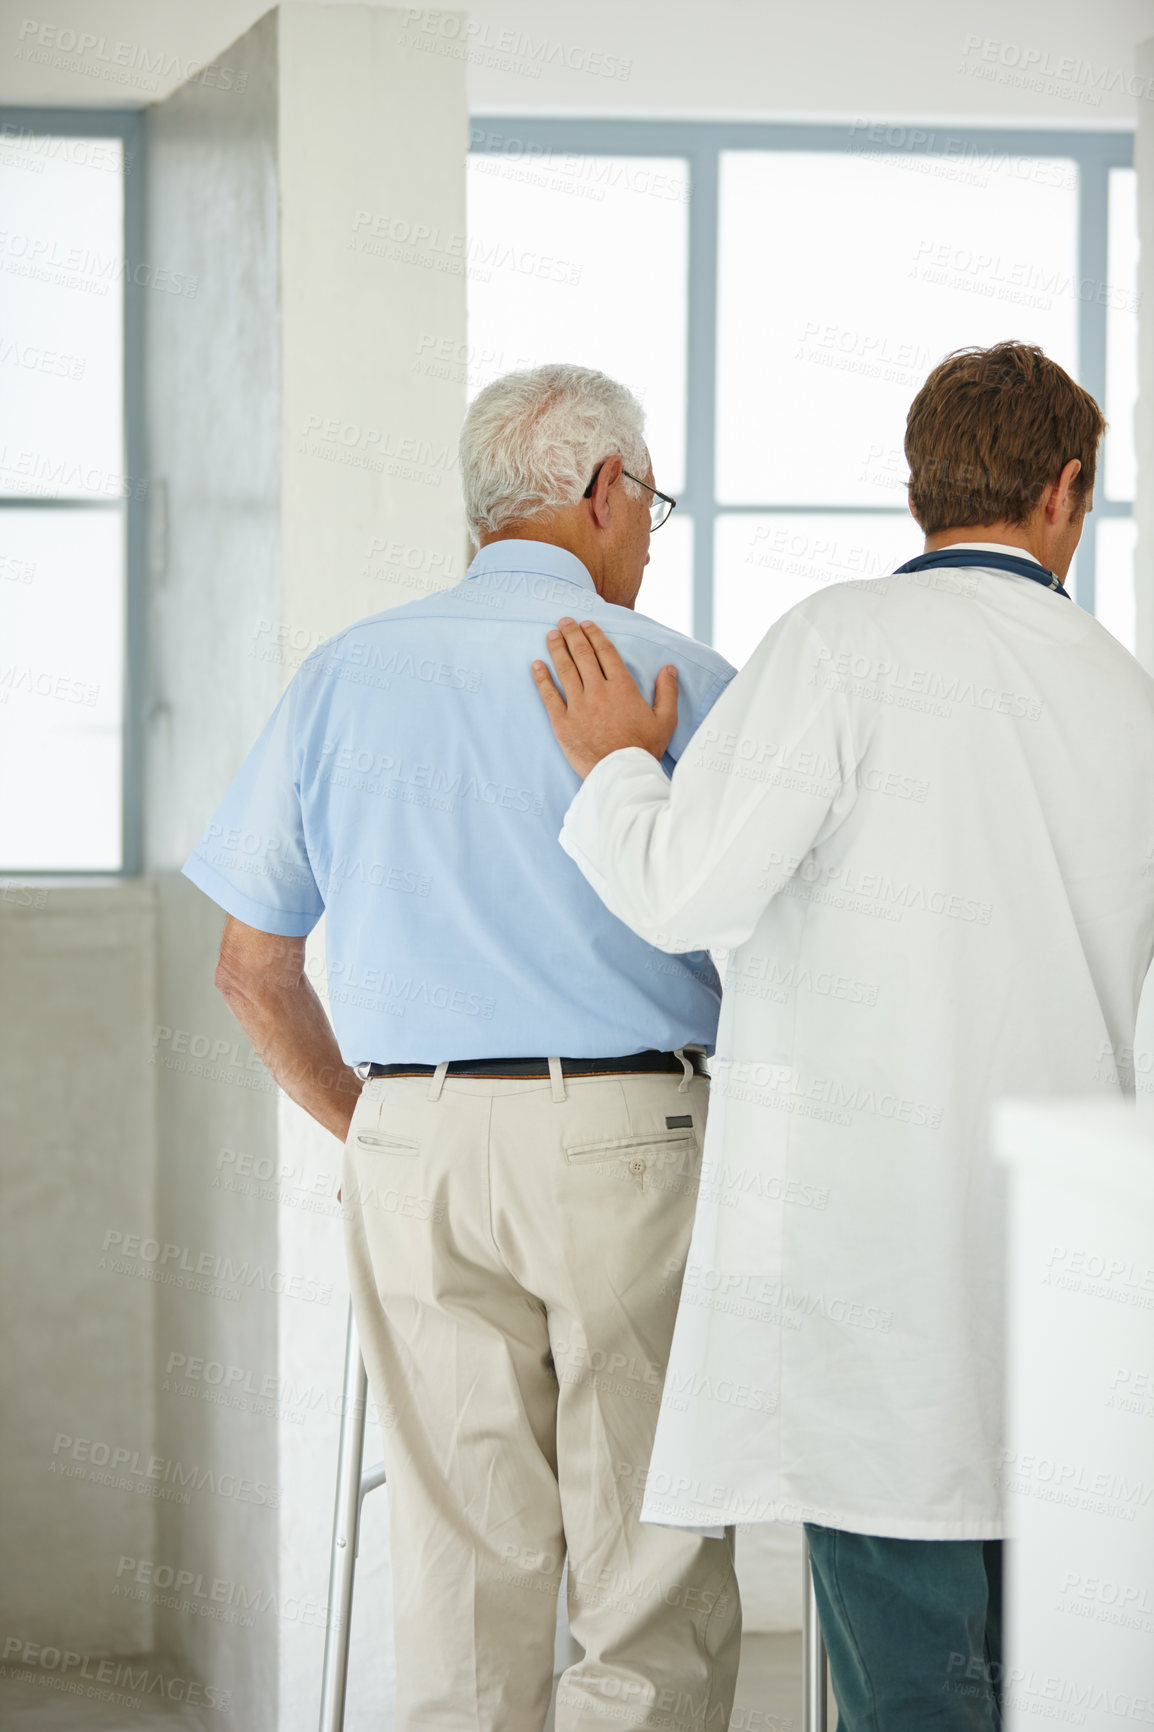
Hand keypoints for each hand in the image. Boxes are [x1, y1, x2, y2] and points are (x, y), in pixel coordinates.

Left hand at [531, 617, 678, 778]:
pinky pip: (549, 696)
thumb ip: (667, 691)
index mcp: (622, 687)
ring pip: (565, 670)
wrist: (622, 775)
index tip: (587, 623)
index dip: (595, 635)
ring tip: (551, 635)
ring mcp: (578, 706)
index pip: (605, 652)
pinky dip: (541, 678)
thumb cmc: (644, 749)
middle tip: (564, 621)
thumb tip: (669, 668)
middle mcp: (598, 691)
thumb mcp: (666, 720)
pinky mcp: (562, 723)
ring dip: (557, 649)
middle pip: (582, 655)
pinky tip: (536, 665)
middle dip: (572, 634)